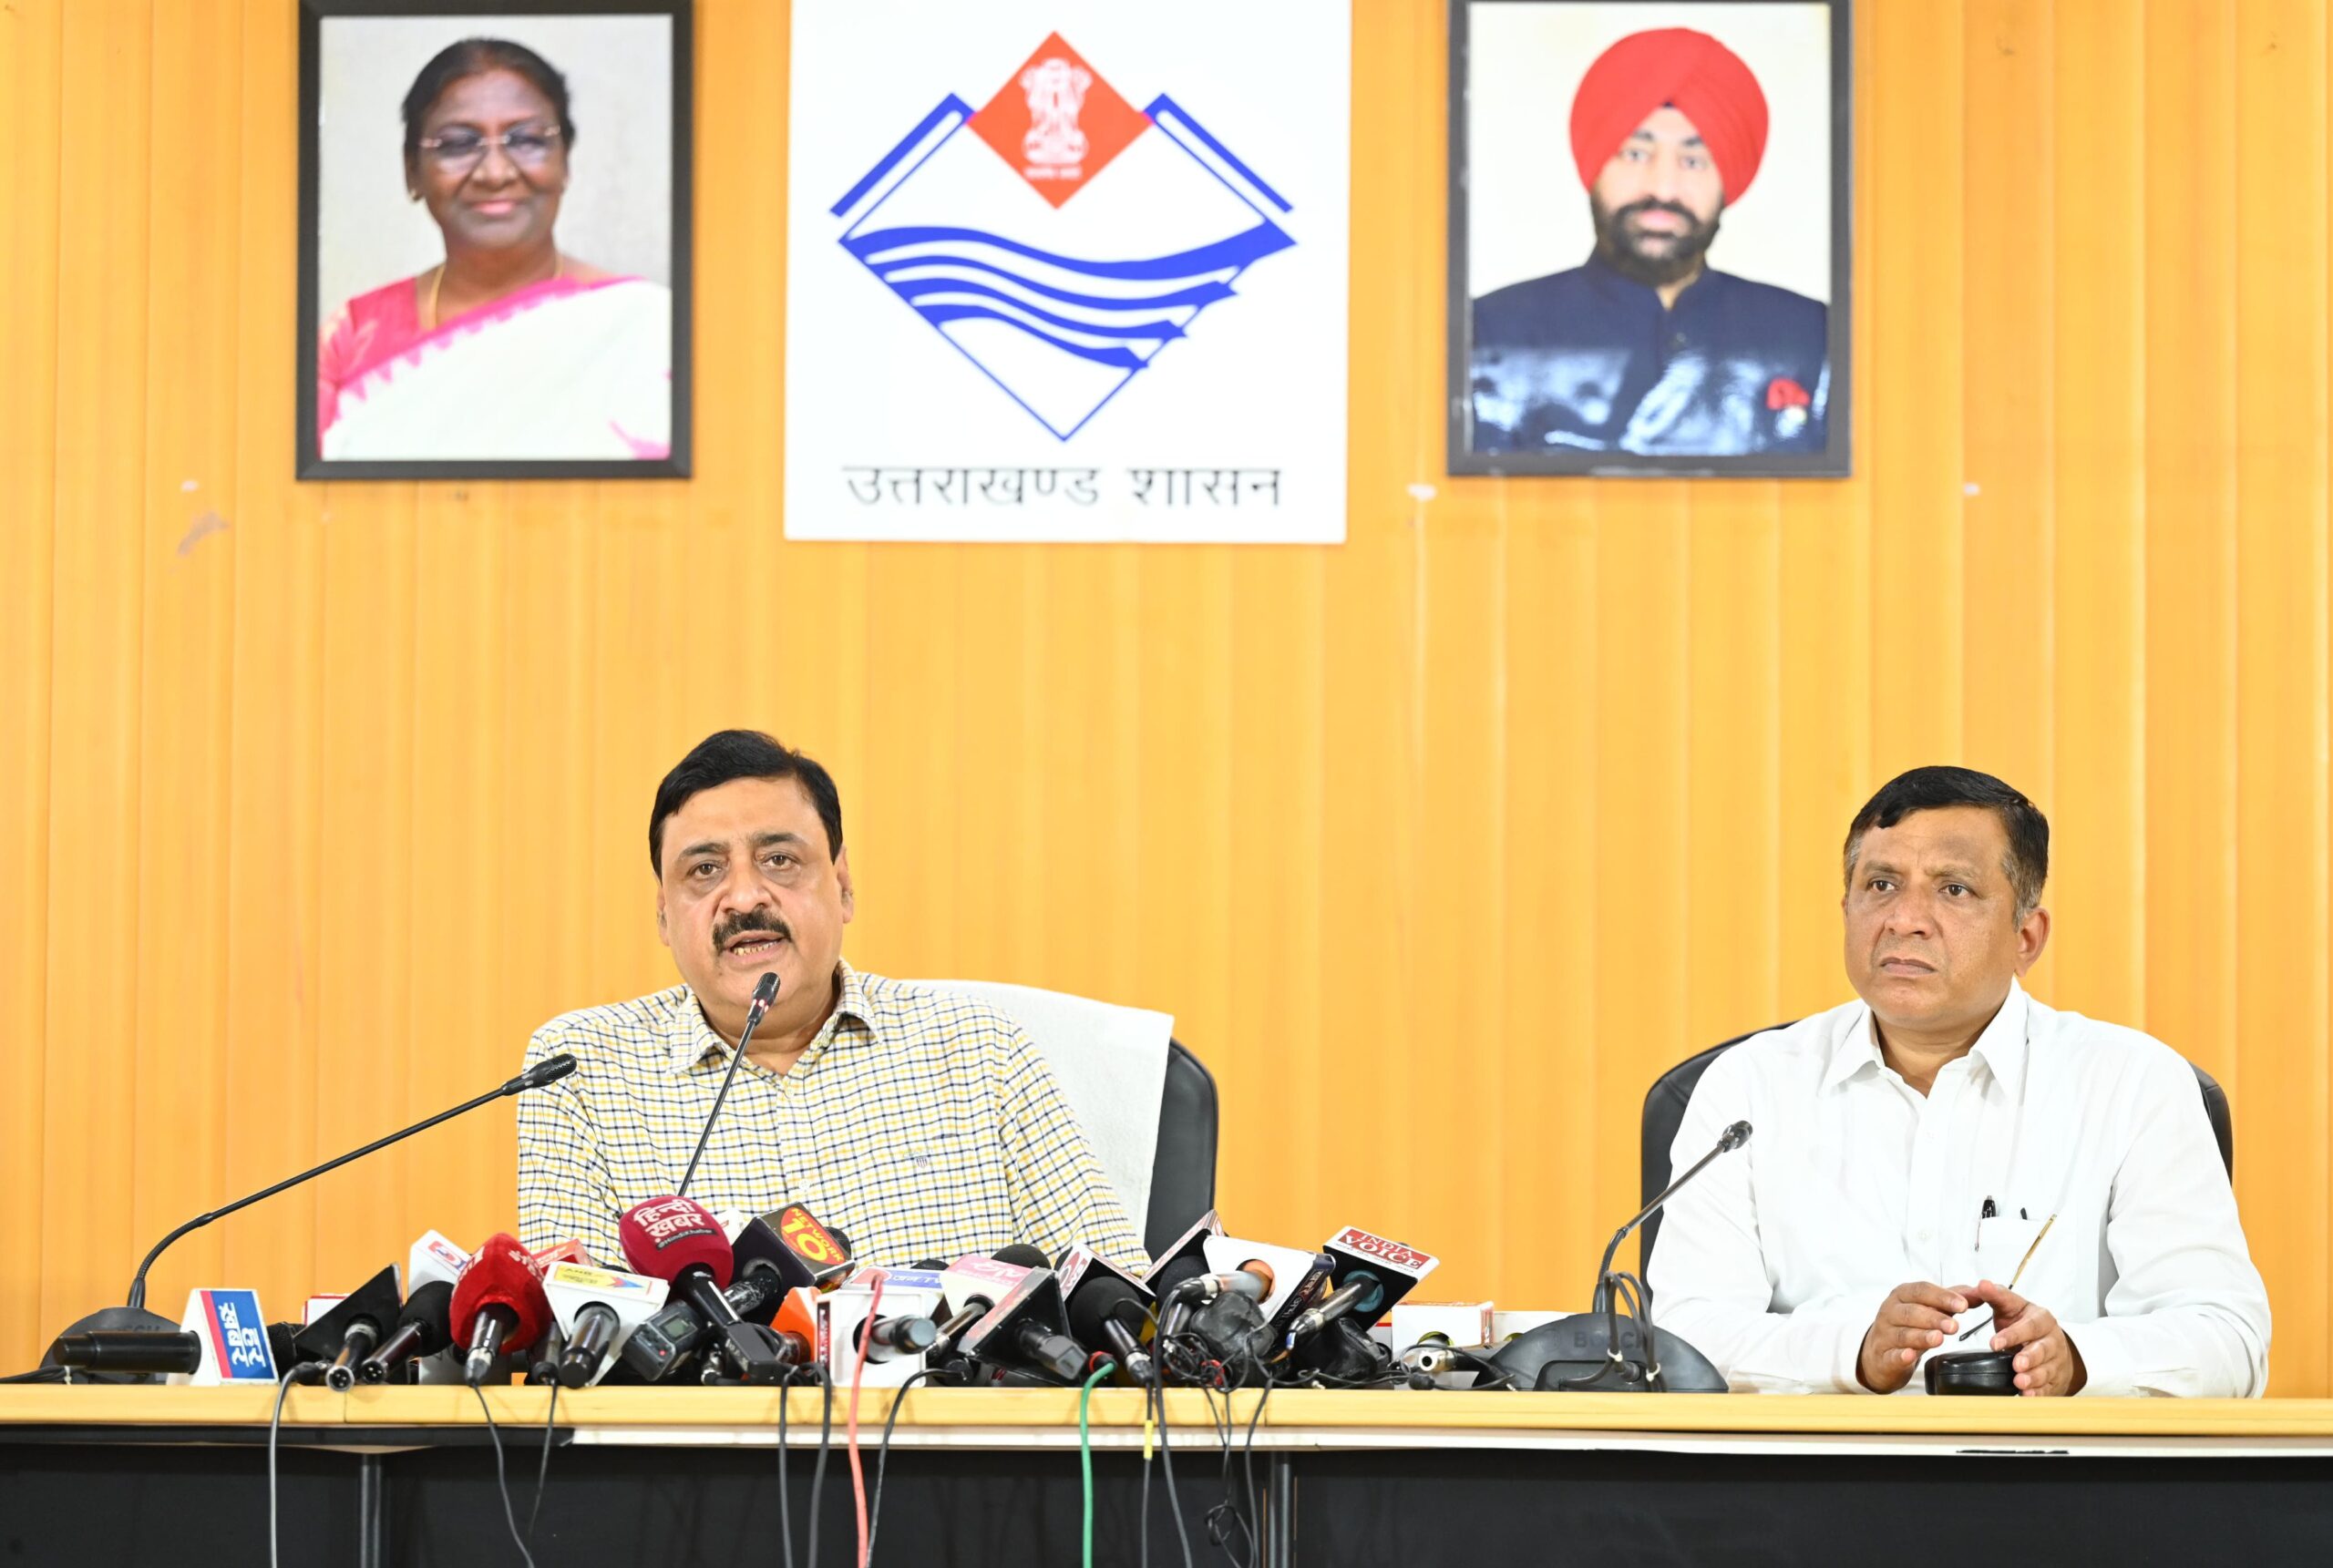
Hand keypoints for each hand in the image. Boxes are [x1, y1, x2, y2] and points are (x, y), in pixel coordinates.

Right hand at [1856, 1282, 1968, 1392]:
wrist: (1880, 1353)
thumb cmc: (1907, 1325)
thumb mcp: (1926, 1308)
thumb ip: (1950, 1300)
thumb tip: (1977, 1292)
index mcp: (1902, 1296)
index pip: (1921, 1291)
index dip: (1942, 1296)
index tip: (1964, 1304)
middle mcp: (1890, 1312)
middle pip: (1911, 1312)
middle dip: (1933, 1318)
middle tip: (1954, 1325)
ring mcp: (1885, 1335)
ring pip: (1902, 1334)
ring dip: (1921, 1336)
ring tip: (1939, 1338)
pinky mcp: (1883, 1357)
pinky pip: (1891, 1356)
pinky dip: (1900, 1356)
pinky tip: (1909, 1356)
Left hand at [1970, 1279, 2086, 1395]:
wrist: (2049, 1342)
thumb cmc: (2025, 1323)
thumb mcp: (2011, 1306)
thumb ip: (1996, 1296)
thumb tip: (1981, 1284)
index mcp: (2041, 1319)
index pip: (2029, 1326)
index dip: (2013, 1335)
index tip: (1994, 1343)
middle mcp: (2051, 1340)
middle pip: (2042, 1350)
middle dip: (2029, 1358)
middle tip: (2016, 1364)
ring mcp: (2055, 1361)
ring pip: (2046, 1370)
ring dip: (2033, 1377)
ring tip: (2020, 1382)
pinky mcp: (2054, 1379)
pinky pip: (2048, 1388)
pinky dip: (2038, 1393)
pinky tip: (2028, 1396)